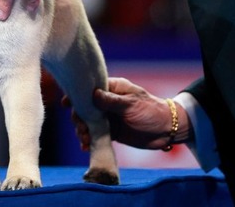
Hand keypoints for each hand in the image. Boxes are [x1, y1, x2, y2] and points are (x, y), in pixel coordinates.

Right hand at [64, 77, 190, 150]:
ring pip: (88, 122)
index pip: (90, 88)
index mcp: (113, 88)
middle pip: (85, 107)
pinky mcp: (111, 131)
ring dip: (82, 130)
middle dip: (79, 118)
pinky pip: (95, 134)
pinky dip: (89, 139)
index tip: (66, 103)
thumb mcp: (132, 104)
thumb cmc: (152, 111)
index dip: (77, 95)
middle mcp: (107, 101)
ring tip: (84, 140)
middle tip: (81, 128)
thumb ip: (112, 100)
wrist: (167, 130)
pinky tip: (86, 146)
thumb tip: (93, 94)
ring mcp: (108, 116)